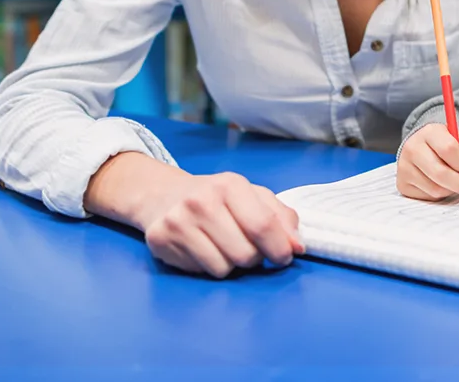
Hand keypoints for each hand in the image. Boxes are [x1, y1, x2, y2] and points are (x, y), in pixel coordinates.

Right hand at [86, 152, 304, 277]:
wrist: (165, 195)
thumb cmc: (219, 198)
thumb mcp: (253, 197)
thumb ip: (281, 218)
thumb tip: (297, 246)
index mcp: (230, 185)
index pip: (263, 226)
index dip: (279, 248)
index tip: (285, 257)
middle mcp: (202, 201)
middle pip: (245, 254)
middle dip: (254, 258)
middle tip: (247, 247)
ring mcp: (178, 221)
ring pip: (223, 269)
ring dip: (231, 265)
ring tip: (223, 246)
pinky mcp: (160, 240)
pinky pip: (200, 272)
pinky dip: (208, 267)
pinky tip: (202, 249)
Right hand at [396, 124, 458, 199]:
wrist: (421, 149)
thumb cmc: (443, 144)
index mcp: (429, 132)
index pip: (449, 149)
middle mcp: (412, 148)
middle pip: (441, 173)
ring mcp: (404, 167)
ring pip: (436, 189)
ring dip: (450, 189)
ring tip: (453, 180)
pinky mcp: (402, 184)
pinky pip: (428, 197)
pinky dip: (439, 194)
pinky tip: (439, 184)